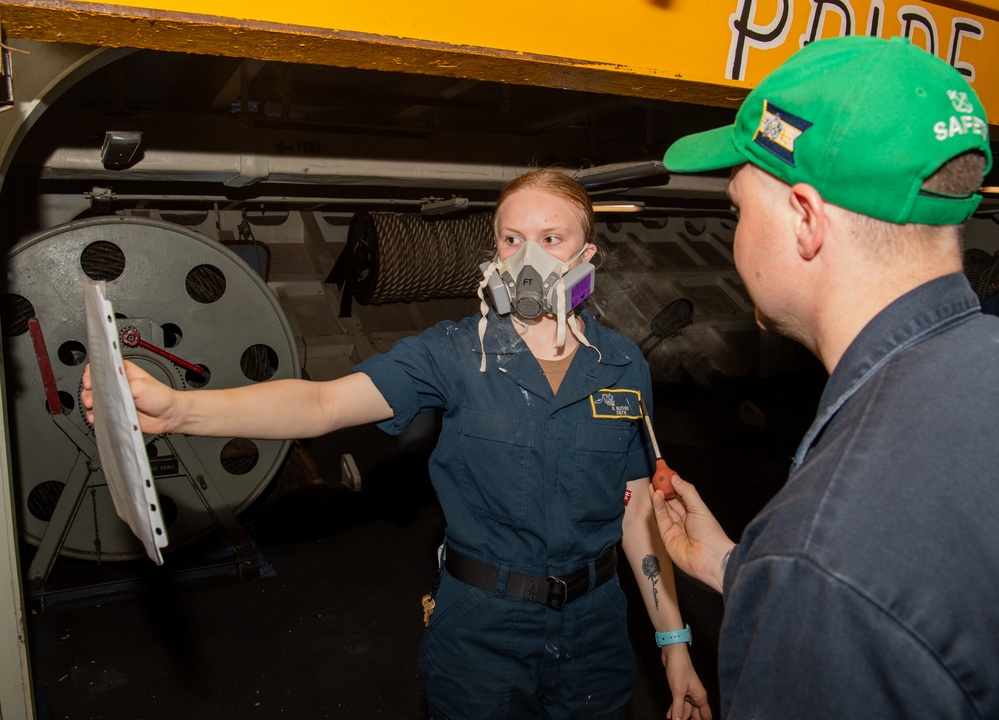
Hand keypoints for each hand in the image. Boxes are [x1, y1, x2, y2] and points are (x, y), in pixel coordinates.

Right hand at [82, 360, 180, 435]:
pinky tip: (95, 417)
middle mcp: (117, 384)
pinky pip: (99, 413)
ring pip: (93, 399)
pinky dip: (94, 415)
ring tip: (92, 408)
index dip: (91, 374)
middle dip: (88, 392)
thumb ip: (123, 386)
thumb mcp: (141, 386)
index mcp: (123, 372)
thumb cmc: (160, 397)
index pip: (101, 367)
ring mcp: (114, 399)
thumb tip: (108, 389)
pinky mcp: (115, 412)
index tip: (89, 382)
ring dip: (89, 404)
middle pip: (93, 384)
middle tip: (91, 398)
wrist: (169, 415)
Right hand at [649, 475, 734, 594]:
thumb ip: (687, 491)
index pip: (680, 495)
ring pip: (663, 509)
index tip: (666, 474)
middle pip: (670, 502)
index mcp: (694, 512)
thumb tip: (675, 478)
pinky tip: (657, 496)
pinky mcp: (666, 536)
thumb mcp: (700, 507)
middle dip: (663, 489)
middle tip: (656, 478)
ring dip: (659, 497)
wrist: (710, 557)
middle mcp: (683, 519)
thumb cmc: (710, 533)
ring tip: (655, 486)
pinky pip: (661, 519)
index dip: (673, 485)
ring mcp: (674, 528)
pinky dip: (658, 507)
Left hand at [661, 643, 711, 719]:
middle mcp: (696, 696)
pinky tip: (669, 715)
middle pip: (695, 715)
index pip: (706, 716)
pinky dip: (674, 709)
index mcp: (700, 697)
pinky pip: (678, 703)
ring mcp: (688, 693)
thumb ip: (678, 707)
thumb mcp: (678, 691)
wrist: (673, 654)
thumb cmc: (679, 668)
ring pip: (685, 709)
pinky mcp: (680, 689)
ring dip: (679, 715)